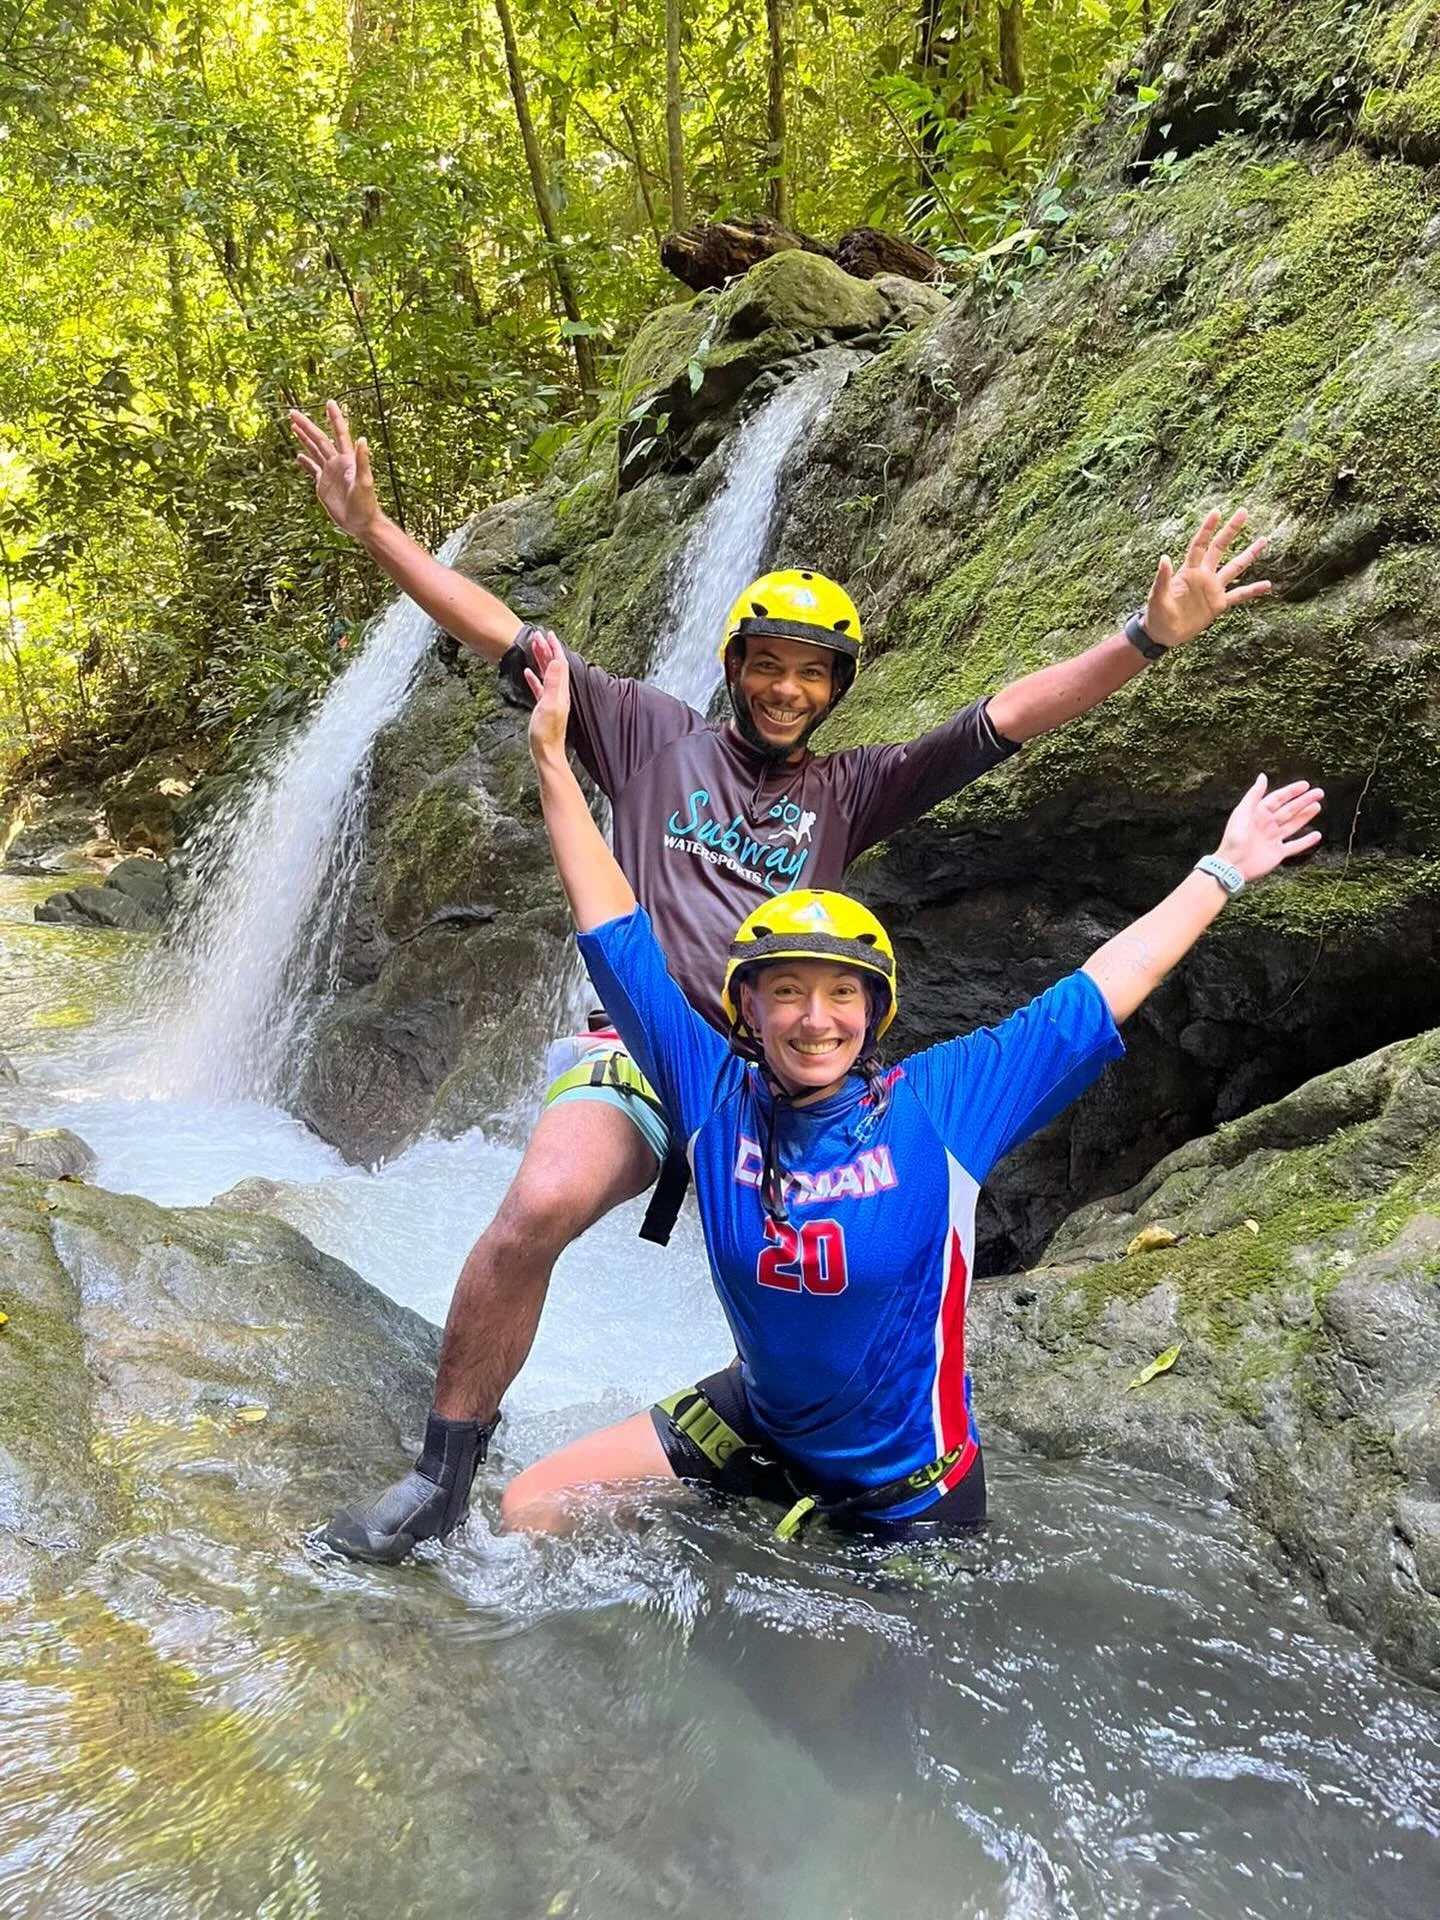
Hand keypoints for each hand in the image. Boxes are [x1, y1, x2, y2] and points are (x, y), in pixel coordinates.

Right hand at [289, 401, 380, 538]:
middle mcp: (337, 463)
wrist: (361, 523)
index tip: (330, 402)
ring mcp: (329, 474)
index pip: (339, 434)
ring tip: (293, 426)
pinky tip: (298, 455)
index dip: (335, 418)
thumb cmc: (366, 504)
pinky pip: (312, 470)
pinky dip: (305, 462)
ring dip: (304, 438)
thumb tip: (363, 438)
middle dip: (307, 425)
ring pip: (314, 451)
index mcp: (346, 460)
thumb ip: (363, 460)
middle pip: (319, 439)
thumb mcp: (365, 482)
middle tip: (293, 412)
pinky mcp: (323, 486)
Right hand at [525, 632, 569, 763]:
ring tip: (534, 647)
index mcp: (561, 691)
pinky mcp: (544, 707)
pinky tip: (528, 673)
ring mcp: (552, 700)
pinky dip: (535, 677)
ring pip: (547, 674)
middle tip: (537, 636)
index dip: (555, 647)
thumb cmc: (547, 733)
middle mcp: (559, 693)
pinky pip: (540, 687)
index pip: (559, 663)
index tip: (548, 634)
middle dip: (547, 649)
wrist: (546, 752)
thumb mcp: (549, 705)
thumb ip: (552, 683)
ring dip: (541, 659)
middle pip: (554, 666)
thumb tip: (555, 662)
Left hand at [1143, 508, 1270, 648]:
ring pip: (1235, 567)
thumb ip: (1162, 578)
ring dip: (1249, 554)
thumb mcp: (1157, 596)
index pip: (1200, 545)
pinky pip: (1239, 595)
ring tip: (1263, 541)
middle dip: (1231, 530)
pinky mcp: (1218, 604)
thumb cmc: (1156, 614)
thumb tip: (1164, 557)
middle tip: (1243, 512)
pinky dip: (1253, 590)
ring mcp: (1213, 589)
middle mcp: (1203, 576)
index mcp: (1188, 571)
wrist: (1163, 634)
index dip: (1207, 529)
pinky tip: (1267, 585)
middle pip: (1220, 548)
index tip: (1217, 512)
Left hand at [1215, 775, 1322, 882]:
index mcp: (1259, 814)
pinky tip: (1316, 835)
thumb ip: (1254, 794)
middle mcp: (1267, 825)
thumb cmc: (1234, 838)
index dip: (1292, 791)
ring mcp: (1274, 839)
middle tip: (1318, 793)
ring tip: (1317, 806)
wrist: (1232, 865)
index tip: (1305, 785)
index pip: (1278, 798)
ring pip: (1293, 825)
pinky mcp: (1278, 853)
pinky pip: (1295, 846)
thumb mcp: (1242, 812)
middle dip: (1304, 801)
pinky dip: (1306, 841)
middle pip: (1289, 810)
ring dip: (1306, 816)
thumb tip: (1262, 776)